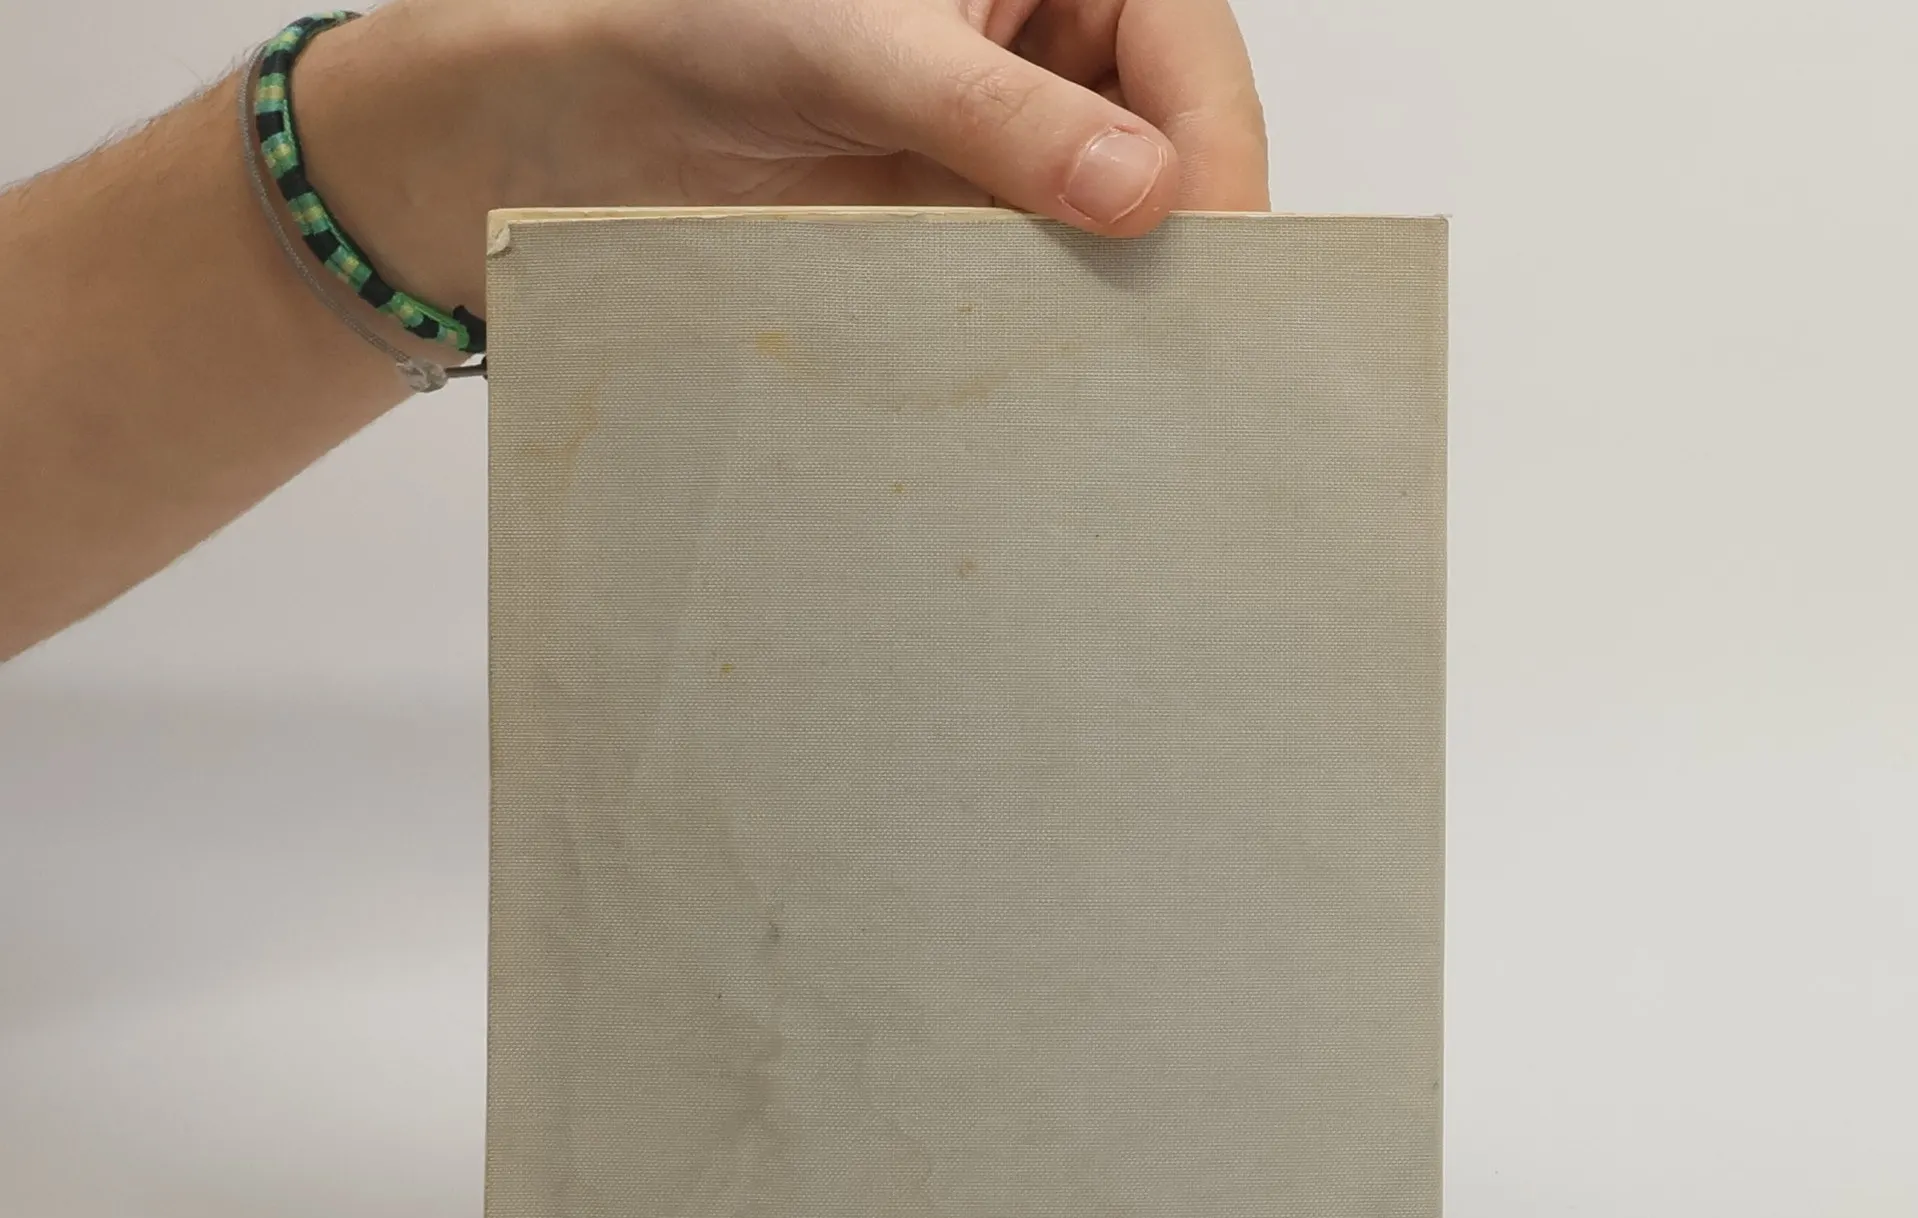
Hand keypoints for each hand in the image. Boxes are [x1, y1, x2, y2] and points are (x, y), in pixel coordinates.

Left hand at [296, 0, 1268, 317]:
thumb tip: (1141, 190)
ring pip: (1111, 222)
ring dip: (1115, 292)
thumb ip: (998, 117)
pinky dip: (1049, 326)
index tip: (1219, 251)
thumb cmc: (706, 19)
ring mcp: (1011, 143)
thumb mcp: (861, 46)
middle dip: (1180, 232)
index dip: (1214, 151)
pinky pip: (1038, 279)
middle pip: (1168, 140)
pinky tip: (1054, 371)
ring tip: (1124, 371)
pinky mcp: (965, 224)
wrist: (589, 116)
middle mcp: (1044, 45)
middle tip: (1191, 336)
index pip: (1183, 49)